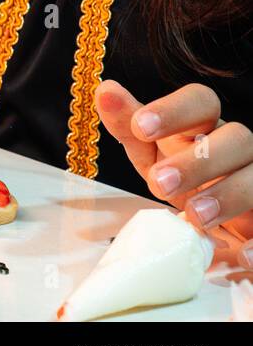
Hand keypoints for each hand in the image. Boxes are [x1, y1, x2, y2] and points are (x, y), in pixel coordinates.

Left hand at [97, 79, 252, 246]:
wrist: (216, 224)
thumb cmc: (182, 180)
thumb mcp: (151, 155)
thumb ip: (129, 127)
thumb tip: (105, 91)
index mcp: (206, 128)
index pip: (202, 101)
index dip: (174, 109)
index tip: (141, 126)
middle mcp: (238, 149)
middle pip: (236, 137)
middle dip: (198, 160)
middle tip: (161, 182)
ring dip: (228, 194)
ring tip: (195, 216)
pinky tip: (241, 255)